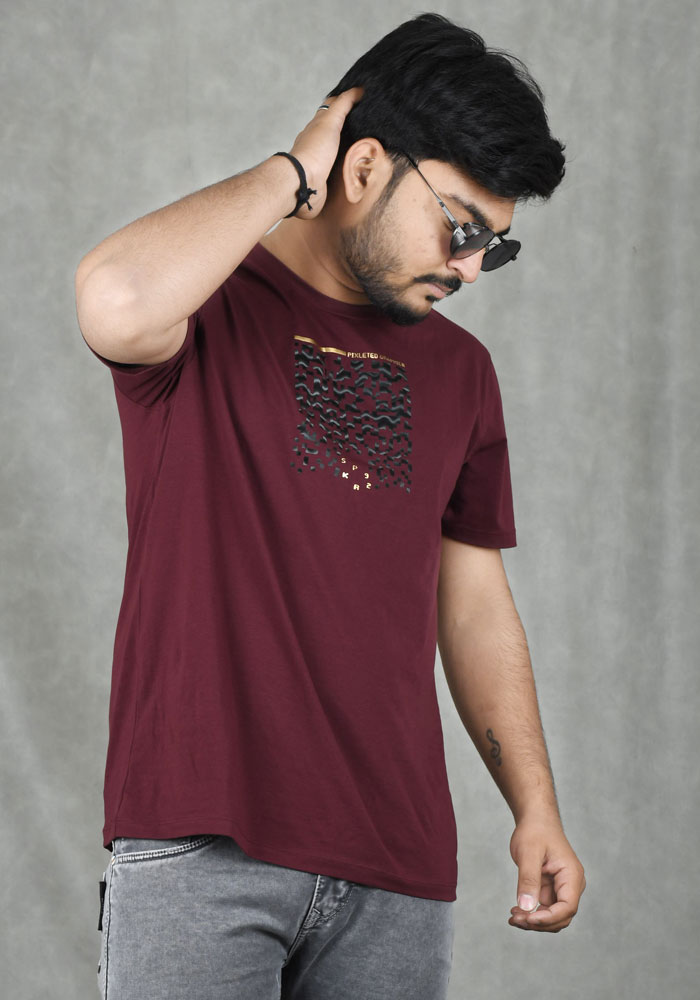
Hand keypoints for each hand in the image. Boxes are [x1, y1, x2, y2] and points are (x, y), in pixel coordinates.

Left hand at [287, 87, 363, 217]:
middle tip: (367, 123)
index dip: (345, 100)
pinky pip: (340, 169)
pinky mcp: (326, 178)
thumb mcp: (330, 120)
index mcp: (318, 126)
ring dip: (349, 148)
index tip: (360, 97)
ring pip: (338, 150)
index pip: (332, 107)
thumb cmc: (314, 151)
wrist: (304, 182)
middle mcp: (318, 142)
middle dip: (349, 125)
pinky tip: (358, 168)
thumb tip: (357, 90)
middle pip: (336, 129)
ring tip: (367, 147)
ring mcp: (321, 160)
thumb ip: (342, 105)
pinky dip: (348, 166)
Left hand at [507, 816, 585, 931]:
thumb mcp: (529, 853)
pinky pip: (545, 909)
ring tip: (513, 917)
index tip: (528, 918)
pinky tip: (516, 912)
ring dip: (534, 921)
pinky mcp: (551, 889)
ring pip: (552, 916)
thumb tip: (526, 908)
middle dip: (539, 922)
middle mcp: (571, 885)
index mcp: (572, 876)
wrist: (535, 819)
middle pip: (561, 917)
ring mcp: (561, 888)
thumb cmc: (535, 831)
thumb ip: (528, 880)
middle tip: (515, 919)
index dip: (549, 918)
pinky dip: (531, 914)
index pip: (567, 907)